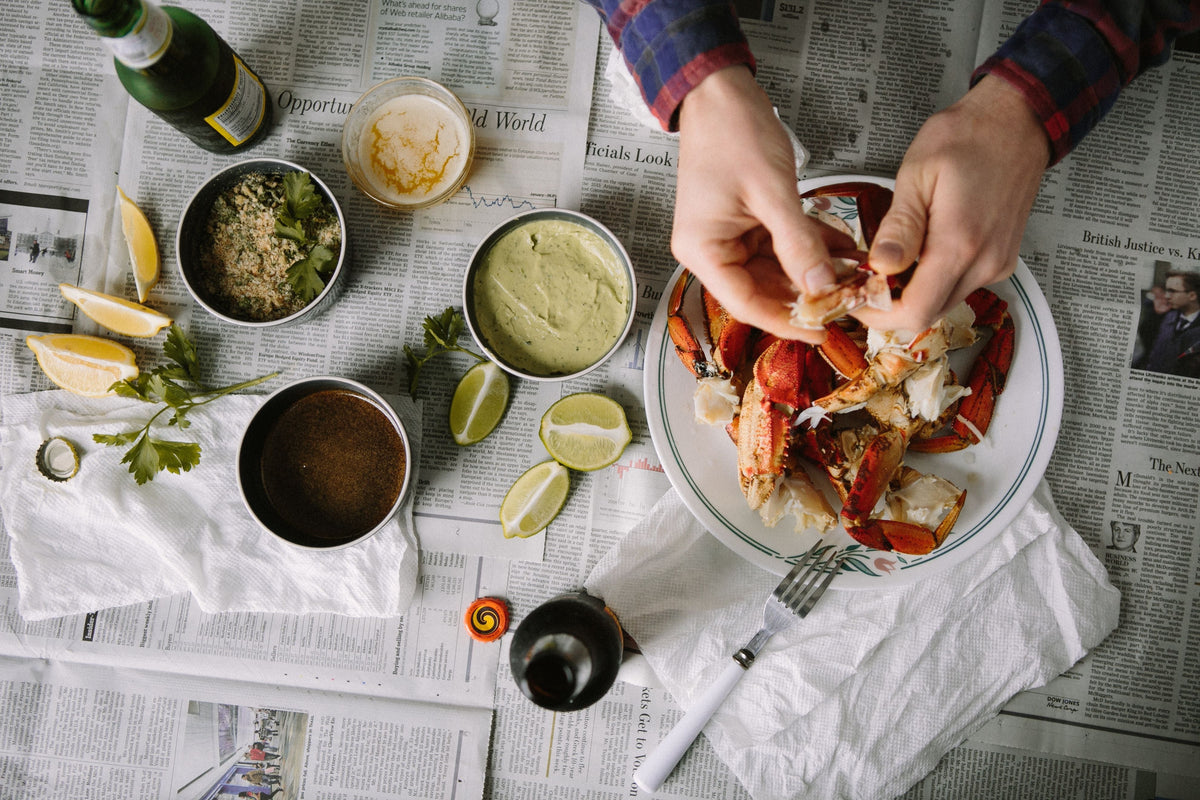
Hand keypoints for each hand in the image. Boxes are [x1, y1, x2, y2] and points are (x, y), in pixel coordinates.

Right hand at [671, 65, 852, 341]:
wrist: (719, 93)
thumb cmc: (732, 133)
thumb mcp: (772, 192)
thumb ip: (798, 243)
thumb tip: (822, 286)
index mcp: (702, 250)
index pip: (746, 303)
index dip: (785, 321)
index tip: (821, 331)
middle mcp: (711, 250)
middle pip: (762, 291)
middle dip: (806, 296)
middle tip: (848, 301)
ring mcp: (728, 237)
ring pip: (776, 272)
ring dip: (814, 273)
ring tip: (853, 276)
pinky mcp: (745, 224)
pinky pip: (780, 248)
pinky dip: (809, 249)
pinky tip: (842, 252)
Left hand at [854, 75, 1049, 332]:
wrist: (1017, 121)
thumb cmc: (969, 137)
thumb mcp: (918, 174)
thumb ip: (899, 227)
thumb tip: (880, 267)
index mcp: (960, 244)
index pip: (916, 312)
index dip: (879, 314)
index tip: (856, 299)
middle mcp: (985, 262)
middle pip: (929, 313)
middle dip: (892, 304)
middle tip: (866, 279)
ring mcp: (997, 263)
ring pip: (944, 301)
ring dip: (914, 292)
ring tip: (892, 260)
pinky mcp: (1001, 259)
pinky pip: (961, 285)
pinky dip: (935, 279)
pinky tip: (920, 252)